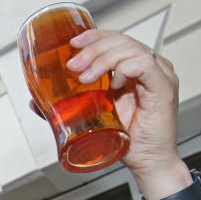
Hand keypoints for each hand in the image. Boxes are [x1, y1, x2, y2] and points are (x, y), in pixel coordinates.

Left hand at [65, 29, 181, 177]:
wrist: (148, 163)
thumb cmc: (126, 141)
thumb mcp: (92, 117)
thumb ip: (68, 105)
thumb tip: (35, 102)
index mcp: (135, 68)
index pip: (117, 39)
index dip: (96, 36)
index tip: (74, 43)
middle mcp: (150, 67)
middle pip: (122, 41)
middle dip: (93, 48)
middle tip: (73, 65)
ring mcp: (160, 75)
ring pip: (131, 49)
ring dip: (104, 58)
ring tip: (86, 77)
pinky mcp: (165, 88)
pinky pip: (145, 65)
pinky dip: (125, 68)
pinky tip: (114, 83)